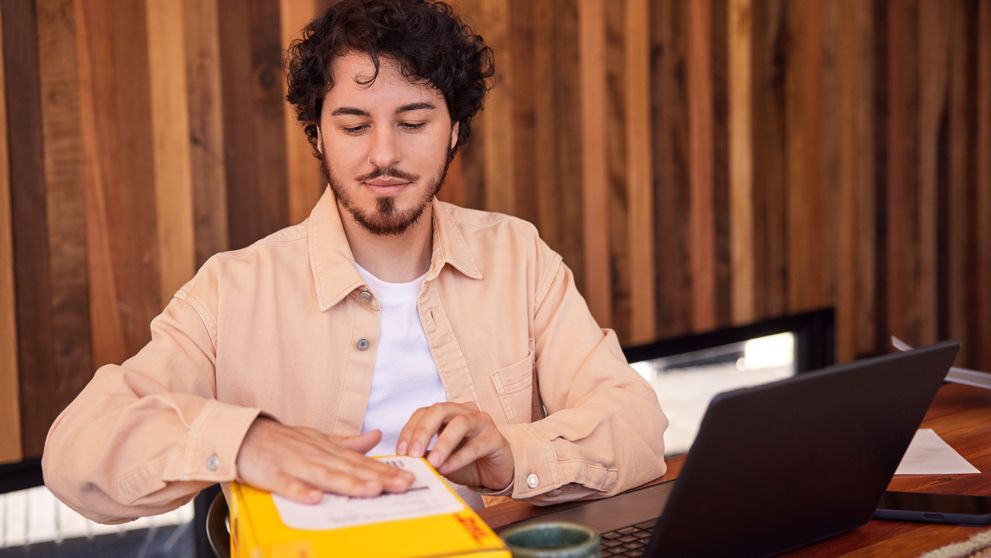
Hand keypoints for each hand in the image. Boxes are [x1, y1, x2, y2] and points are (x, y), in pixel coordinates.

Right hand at [236, 417, 413, 503]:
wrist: (244, 435)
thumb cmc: (284, 442)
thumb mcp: (319, 438)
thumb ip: (348, 442)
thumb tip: (376, 436)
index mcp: (328, 449)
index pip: (361, 462)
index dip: (385, 471)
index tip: (409, 478)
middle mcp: (316, 455)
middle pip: (350, 469)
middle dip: (377, 478)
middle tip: (403, 485)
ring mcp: (294, 464)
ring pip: (325, 475)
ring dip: (348, 483)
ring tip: (371, 490)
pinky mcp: (271, 474)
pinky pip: (286, 484)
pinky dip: (300, 490)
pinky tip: (314, 498)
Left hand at [396, 402, 513, 489]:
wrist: (496, 472)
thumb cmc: (467, 462)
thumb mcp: (441, 459)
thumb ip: (426, 456)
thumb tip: (405, 460)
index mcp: (447, 413)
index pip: (423, 413)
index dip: (409, 430)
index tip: (401, 451)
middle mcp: (463, 412)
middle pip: (440, 410)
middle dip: (423, 431)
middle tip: (413, 453)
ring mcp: (481, 422)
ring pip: (460, 424)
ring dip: (443, 443)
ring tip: (432, 463)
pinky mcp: (495, 438)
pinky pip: (476, 445)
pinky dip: (459, 457)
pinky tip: (447, 469)